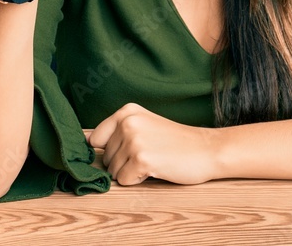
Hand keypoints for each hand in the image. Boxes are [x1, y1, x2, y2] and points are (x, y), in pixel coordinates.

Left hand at [86, 103, 220, 185]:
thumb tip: (85, 143)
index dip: (109, 151)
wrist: (207, 149)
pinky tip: (157, 168)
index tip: (128, 151)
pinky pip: (124, 181)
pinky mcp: (141, 159)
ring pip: (113, 171)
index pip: (94, 139)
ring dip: (132, 172)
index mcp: (126, 111)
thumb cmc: (176, 142)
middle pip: (105, 157)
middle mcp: (127, 122)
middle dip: (123, 162)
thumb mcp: (145, 125)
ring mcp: (134, 140)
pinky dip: (139, 180)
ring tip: (155, 160)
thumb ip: (118, 131)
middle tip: (150, 154)